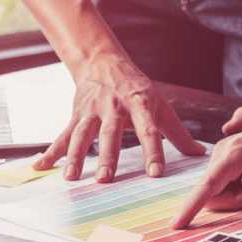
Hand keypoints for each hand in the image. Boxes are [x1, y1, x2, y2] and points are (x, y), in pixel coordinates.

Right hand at [32, 57, 206, 181]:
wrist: (104, 62)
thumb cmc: (138, 89)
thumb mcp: (161, 106)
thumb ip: (179, 133)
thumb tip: (200, 154)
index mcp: (140, 105)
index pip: (149, 131)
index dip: (153, 151)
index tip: (155, 173)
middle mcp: (114, 108)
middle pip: (111, 134)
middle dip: (108, 156)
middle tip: (105, 179)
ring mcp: (92, 111)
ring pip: (82, 135)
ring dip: (75, 156)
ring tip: (71, 178)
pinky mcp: (76, 116)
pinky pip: (62, 135)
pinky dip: (51, 152)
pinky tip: (41, 167)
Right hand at [171, 102, 241, 228]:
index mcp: (236, 154)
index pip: (207, 186)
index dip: (191, 208)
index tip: (176, 224)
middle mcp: (226, 151)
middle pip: (212, 190)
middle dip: (233, 202)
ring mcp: (227, 154)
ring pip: (219, 188)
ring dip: (239, 196)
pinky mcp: (232, 157)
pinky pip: (226, 182)